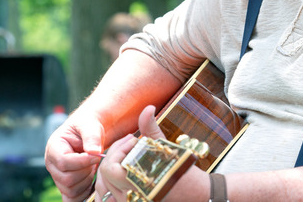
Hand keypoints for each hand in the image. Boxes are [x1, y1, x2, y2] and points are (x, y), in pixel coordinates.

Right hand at [44, 112, 105, 200]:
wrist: (89, 133)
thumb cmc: (88, 126)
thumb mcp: (90, 125)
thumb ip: (91, 136)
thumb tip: (94, 151)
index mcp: (54, 148)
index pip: (63, 162)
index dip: (82, 161)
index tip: (97, 155)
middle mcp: (52, 165)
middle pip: (67, 179)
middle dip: (86, 172)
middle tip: (95, 162)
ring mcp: (58, 177)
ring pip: (71, 190)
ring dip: (86, 181)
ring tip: (93, 167)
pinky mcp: (65, 185)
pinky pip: (72, 198)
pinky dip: (84, 193)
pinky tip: (92, 181)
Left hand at [95, 105, 209, 201]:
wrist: (198, 195)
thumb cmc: (183, 171)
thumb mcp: (167, 149)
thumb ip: (151, 129)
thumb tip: (147, 108)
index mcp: (140, 182)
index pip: (110, 168)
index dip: (118, 150)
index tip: (133, 141)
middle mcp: (132, 197)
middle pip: (104, 177)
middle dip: (113, 157)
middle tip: (128, 147)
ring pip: (104, 189)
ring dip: (110, 171)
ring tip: (125, 159)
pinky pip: (110, 199)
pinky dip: (111, 186)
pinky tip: (123, 174)